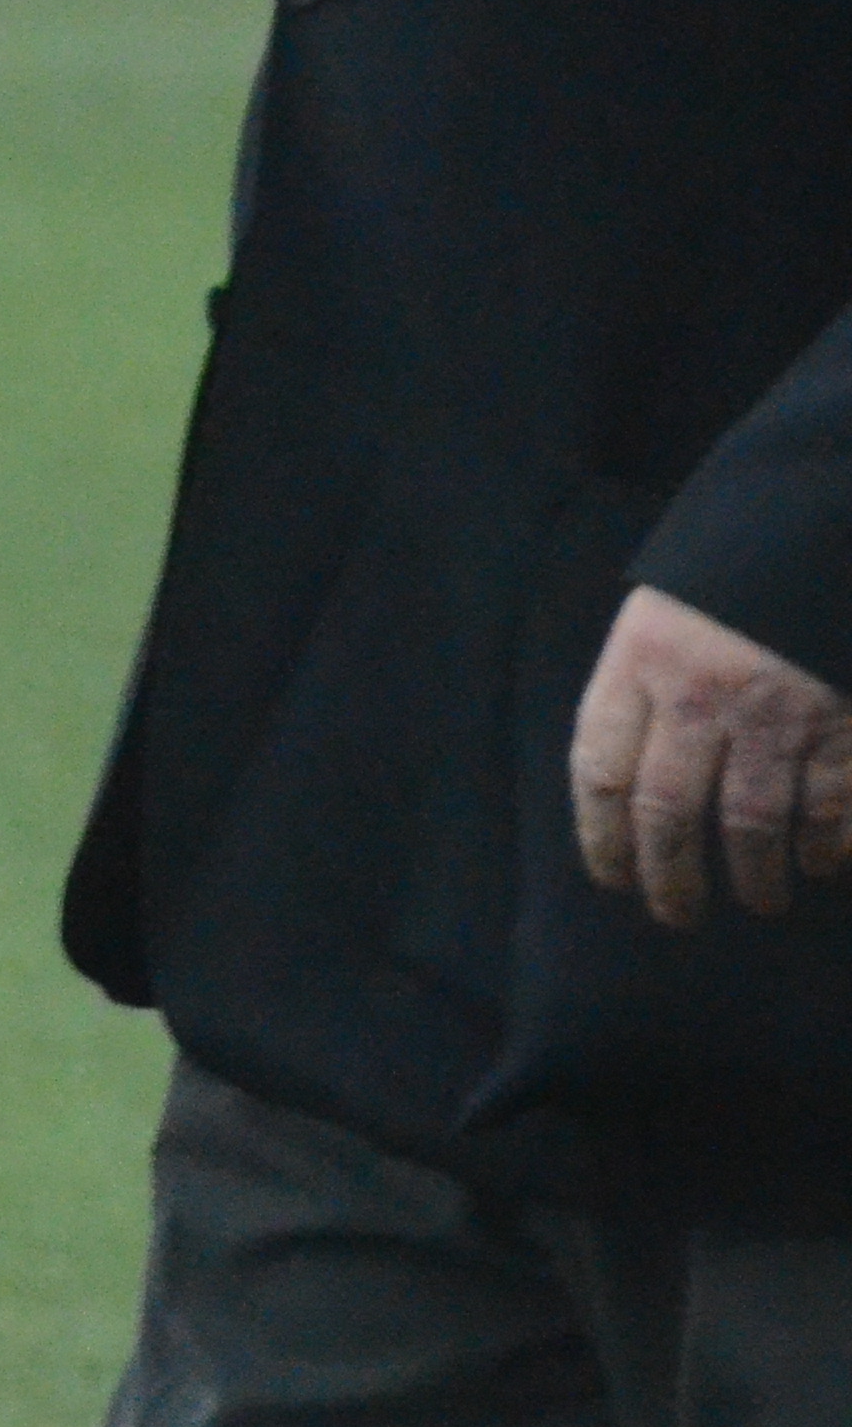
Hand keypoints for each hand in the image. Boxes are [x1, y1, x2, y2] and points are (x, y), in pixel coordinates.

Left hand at [570, 586, 851, 928]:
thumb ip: (647, 683)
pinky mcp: (846, 717)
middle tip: (678, 914)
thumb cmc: (744, 564)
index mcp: (642, 659)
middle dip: (671, 877)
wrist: (832, 512)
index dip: (601, 838)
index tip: (612, 878)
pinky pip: (832, 800)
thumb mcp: (673, 607)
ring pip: (751, 820)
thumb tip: (632, 775)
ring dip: (757, 872)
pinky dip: (833, 841)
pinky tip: (830, 863)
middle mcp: (701, 692)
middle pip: (667, 813)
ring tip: (764, 900)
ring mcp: (778, 708)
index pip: (600, 772)